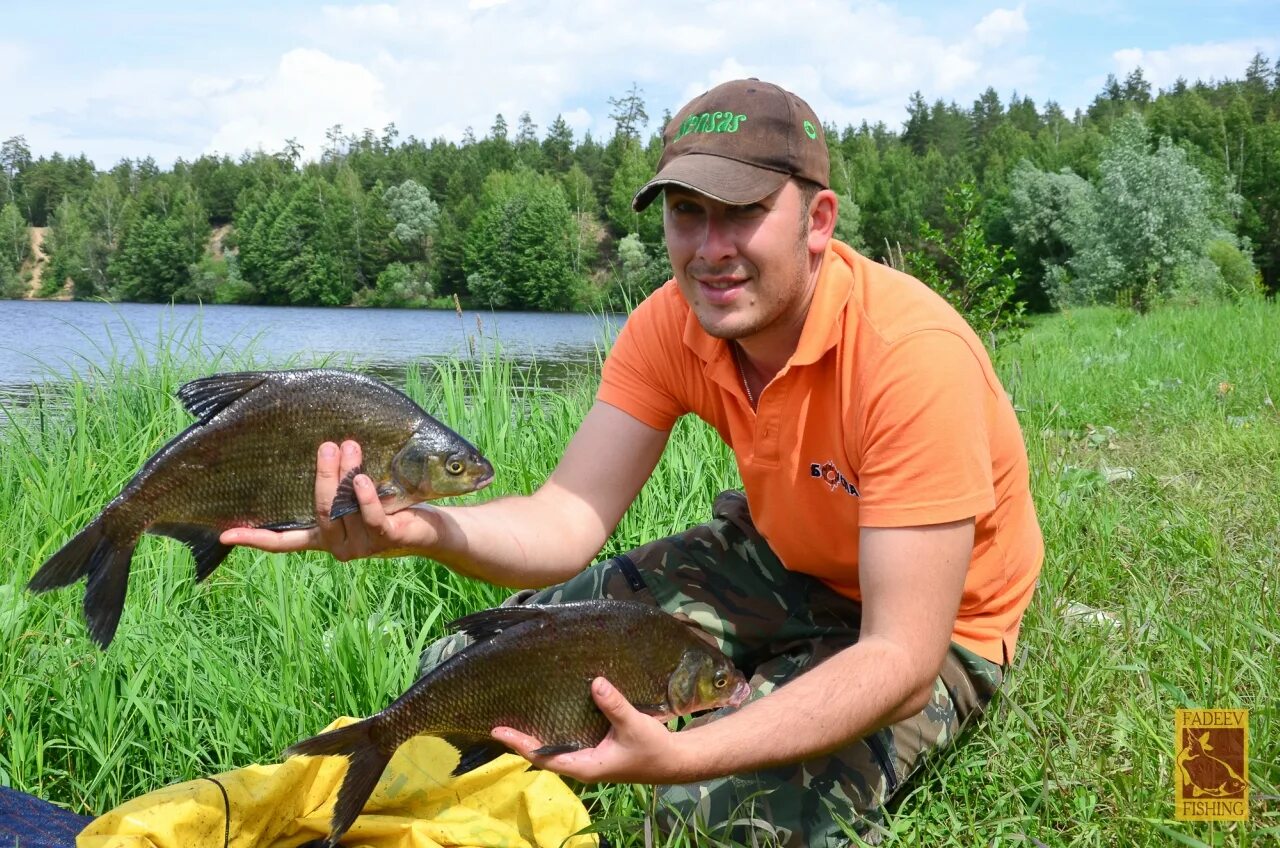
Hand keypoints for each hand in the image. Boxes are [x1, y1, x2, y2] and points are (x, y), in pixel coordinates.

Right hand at [219, 440, 435, 560]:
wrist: (433, 528)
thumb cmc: (391, 504)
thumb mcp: (357, 492)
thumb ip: (339, 480)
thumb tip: (325, 445)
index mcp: (324, 537)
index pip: (283, 541)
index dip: (255, 538)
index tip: (224, 534)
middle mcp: (338, 546)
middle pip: (318, 511)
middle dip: (321, 476)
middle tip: (327, 445)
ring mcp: (361, 547)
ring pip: (344, 509)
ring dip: (346, 475)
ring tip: (351, 445)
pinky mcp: (385, 540)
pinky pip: (370, 517)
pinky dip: (366, 497)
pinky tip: (364, 480)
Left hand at [492, 677, 687, 783]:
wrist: (674, 761)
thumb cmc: (652, 748)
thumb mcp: (633, 725)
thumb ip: (614, 705)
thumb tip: (595, 682)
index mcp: (586, 766)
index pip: (544, 757)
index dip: (521, 744)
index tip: (499, 731)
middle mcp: (582, 765)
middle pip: (544, 755)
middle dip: (522, 739)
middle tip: (498, 722)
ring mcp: (589, 759)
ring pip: (555, 748)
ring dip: (536, 735)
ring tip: (516, 717)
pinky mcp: (596, 750)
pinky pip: (568, 741)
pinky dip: (554, 731)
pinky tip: (547, 716)